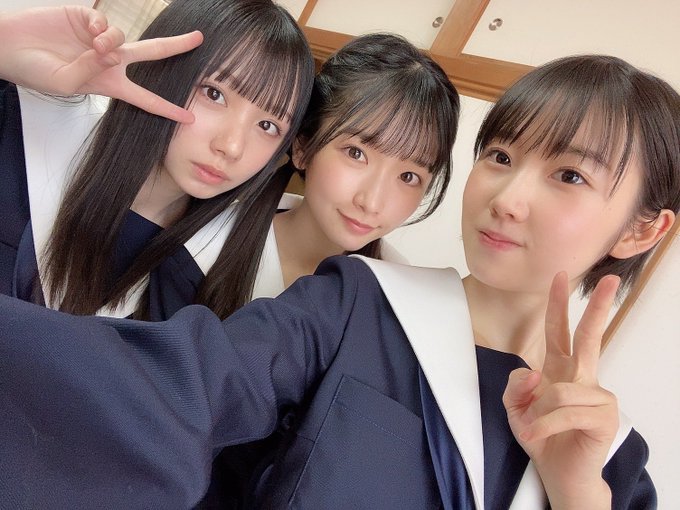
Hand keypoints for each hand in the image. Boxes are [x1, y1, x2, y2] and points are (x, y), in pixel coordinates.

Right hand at [0, 6, 202, 122]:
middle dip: (176, 46)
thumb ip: (93, 70)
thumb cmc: (36, 72)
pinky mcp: (87, 18)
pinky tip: (89, 32)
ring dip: (113, 43)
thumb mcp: (68, 83)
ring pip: (124, 38)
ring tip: (95, 47)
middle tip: (199, 39)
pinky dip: (101, 27)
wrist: (10, 48)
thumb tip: (113, 51)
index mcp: (110, 84)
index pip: (145, 99)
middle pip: (152, 53)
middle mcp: (111, 60)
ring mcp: (100, 38)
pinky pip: (106, 22)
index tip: (191, 118)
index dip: (168, 109)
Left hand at [503, 272, 620, 508]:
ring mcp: (597, 395)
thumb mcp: (515, 408)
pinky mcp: (604, 416)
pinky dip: (543, 425)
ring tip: (532, 428)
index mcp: (560, 370)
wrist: (559, 473)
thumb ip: (515, 386)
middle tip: (610, 280)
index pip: (559, 331)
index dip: (558, 304)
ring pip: (556, 389)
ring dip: (535, 412)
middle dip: (598, 307)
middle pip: (589, 336)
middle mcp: (582, 377)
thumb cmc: (542, 436)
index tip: (559, 276)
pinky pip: (563, 411)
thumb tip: (535, 372)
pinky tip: (538, 436)